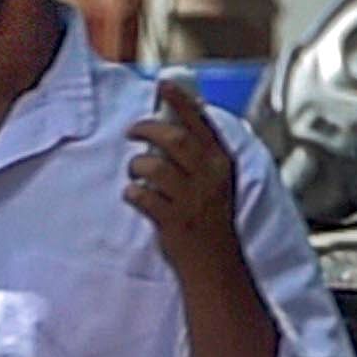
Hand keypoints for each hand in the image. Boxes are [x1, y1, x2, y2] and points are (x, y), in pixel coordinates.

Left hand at [134, 76, 284, 356]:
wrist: (218, 272)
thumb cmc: (211, 227)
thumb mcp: (212, 185)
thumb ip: (195, 157)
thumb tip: (172, 125)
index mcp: (222, 165)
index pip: (202, 124)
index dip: (180, 101)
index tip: (163, 84)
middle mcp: (210, 179)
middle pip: (172, 138)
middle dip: (147, 129)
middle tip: (134, 131)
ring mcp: (191, 200)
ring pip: (151, 166)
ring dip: (136, 168)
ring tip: (139, 178)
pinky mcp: (173, 222)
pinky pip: (141, 198)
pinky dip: (133, 196)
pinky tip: (138, 201)